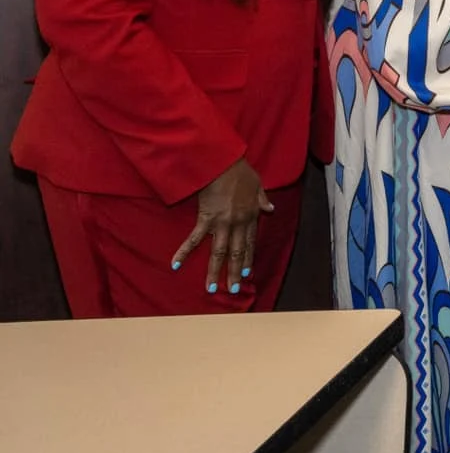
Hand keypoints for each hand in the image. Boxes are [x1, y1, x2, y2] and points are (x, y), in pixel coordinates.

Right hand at [172, 158, 272, 294]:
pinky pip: (194, 239)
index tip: (247, 273)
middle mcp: (238, 223)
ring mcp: (222, 223)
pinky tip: (175, 264)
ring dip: (215, 271)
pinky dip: (184, 252)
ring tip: (212, 288)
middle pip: (236, 252)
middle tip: (233, 290)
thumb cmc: (240, 171)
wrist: (223, 163)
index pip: (250, 243)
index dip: (247, 258)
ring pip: (219, 252)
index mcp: (251, 216)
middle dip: (234, 272)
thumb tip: (271, 208)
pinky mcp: (206, 219)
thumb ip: (263, 199)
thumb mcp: (258, 185)